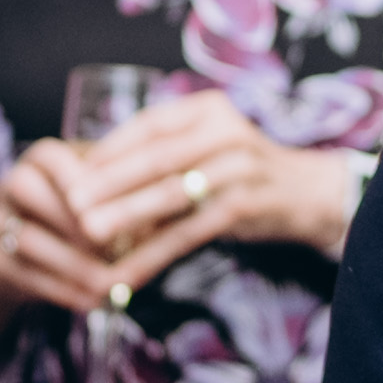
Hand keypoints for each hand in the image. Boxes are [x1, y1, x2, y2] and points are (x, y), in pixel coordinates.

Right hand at [0, 140, 132, 315]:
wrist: (22, 246)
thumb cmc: (81, 212)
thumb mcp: (100, 191)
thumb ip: (129, 194)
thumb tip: (174, 199)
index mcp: (42, 160)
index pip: (50, 157)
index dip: (77, 176)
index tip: (110, 198)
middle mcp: (13, 184)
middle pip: (26, 190)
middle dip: (69, 217)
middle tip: (110, 240)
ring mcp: (0, 224)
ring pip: (25, 239)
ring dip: (71, 262)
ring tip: (109, 280)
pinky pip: (28, 277)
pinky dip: (65, 291)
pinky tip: (97, 300)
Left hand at [68, 91, 359, 293]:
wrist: (308, 193)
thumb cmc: (243, 171)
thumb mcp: (210, 147)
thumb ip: (166, 155)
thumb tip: (96, 175)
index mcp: (209, 110)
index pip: (150, 125)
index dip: (110, 149)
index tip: (76, 172)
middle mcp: (225, 132)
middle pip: (156, 159)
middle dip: (110, 183)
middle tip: (73, 204)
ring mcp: (238, 168)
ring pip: (171, 195)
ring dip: (126, 217)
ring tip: (91, 235)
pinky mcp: (244, 205)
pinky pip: (189, 233)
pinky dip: (156, 254)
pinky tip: (130, 273)